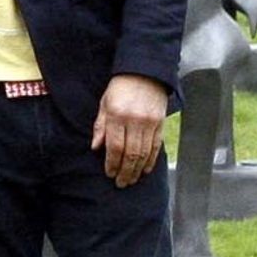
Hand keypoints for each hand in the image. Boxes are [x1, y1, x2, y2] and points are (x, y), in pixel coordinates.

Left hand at [90, 72, 168, 187]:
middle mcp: (135, 121)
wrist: (144, 73)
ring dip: (137, 170)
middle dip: (125, 171)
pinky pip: (155, 147)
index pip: (115, 146)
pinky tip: (145, 170)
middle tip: (121, 183)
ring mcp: (149, 123)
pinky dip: (150, 161)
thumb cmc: (120, 87)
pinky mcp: (160, 124)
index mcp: (117, 115)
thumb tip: (95, 147)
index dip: (112, 163)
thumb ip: (100, 126)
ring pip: (144, 153)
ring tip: (131, 180)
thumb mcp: (104, 103)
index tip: (109, 174)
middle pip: (130, 153)